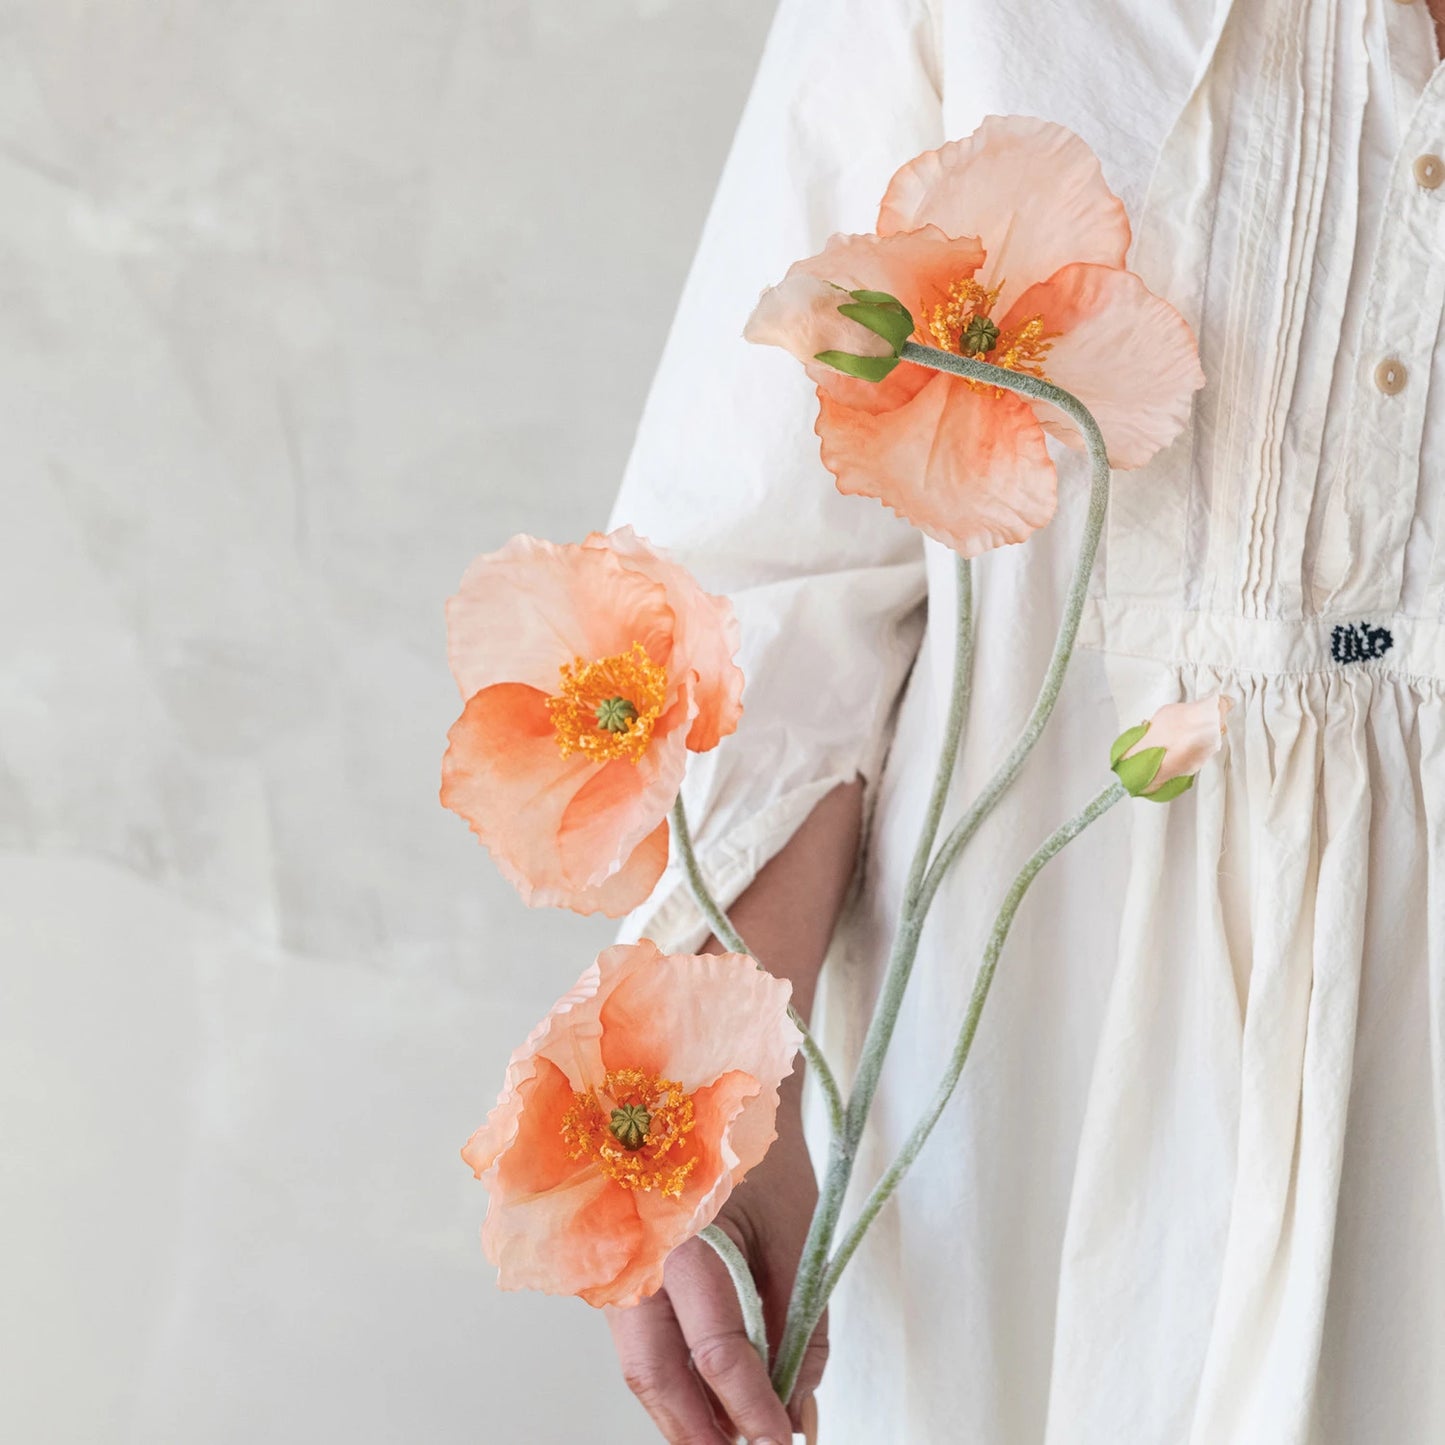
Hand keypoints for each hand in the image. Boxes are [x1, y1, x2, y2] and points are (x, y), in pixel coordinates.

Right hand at [607, 1079, 826, 1442]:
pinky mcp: (614, 1273)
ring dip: (687, 1416)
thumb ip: (800, 1324)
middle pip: (657, 1374)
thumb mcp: (799, 1230)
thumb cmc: (761, 1154)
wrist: (709, 1089)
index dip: (754, 1411)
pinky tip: (711, 1406)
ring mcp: (614, 1263)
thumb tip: (799, 1409)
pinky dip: (675, 1383)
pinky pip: (640, 1344)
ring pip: (642, 1366)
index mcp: (681, 1230)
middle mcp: (633, 1251)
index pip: (717, 1349)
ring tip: (735, 1440)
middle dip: (702, 1434)